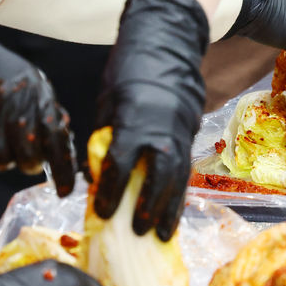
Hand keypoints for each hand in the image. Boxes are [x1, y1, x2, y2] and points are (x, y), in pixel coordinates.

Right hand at [0, 17, 75, 193]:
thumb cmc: (3, 75)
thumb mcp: (35, 84)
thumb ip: (49, 114)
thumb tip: (65, 147)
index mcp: (36, 93)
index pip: (56, 138)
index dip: (63, 170)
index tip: (65, 190)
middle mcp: (11, 103)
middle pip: (27, 158)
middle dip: (30, 163)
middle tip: (27, 156)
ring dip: (4, 157)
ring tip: (0, 136)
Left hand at [94, 0, 207, 240]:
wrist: (166, 49)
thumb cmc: (129, 74)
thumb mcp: (109, 102)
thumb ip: (106, 137)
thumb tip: (97, 172)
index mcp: (134, 121)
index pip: (121, 164)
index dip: (110, 192)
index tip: (102, 212)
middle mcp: (160, 130)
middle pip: (158, 176)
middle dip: (149, 207)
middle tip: (138, 231)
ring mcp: (179, 133)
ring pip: (178, 178)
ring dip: (170, 209)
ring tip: (162, 235)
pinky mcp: (188, 135)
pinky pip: (185, 170)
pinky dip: (179, 194)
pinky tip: (174, 213)